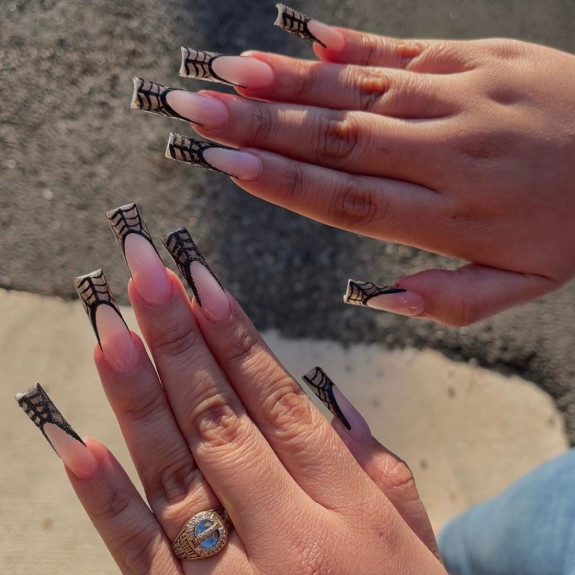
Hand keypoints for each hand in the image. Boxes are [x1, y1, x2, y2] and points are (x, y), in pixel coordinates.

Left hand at [44, 205, 443, 572]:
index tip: (199, 279)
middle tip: (143, 273)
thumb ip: (375, 466)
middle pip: (222, 417)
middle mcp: (290, 532)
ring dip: (137, 394)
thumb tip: (326, 398)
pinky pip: (143, 556)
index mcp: (347, 504)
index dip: (235, 334)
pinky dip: (108, 498)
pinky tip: (79, 443)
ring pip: (177, 470)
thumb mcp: (416, 541)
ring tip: (107, 327)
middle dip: (178, 337)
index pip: (278, 398)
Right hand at [185, 27, 574, 326]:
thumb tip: (388, 299)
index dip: (282, 181)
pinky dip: (350, 44)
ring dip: (290, 82)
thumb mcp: (527, 285)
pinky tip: (301, 37)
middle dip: (260, 125)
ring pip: (360, 90)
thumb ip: (453, 301)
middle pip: (337, 140)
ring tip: (229, 73)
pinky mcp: (479, 58)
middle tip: (196, 110)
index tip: (226, 164)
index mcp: (452, 217)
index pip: (347, 199)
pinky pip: (404, 48)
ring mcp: (461, 98)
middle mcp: (446, 154)